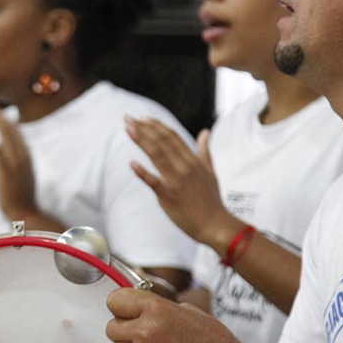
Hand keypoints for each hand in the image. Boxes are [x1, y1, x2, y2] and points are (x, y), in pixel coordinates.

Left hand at [0, 100, 38, 220]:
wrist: (25, 214)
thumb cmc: (21, 198)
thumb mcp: (21, 176)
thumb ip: (16, 162)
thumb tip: (8, 155)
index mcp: (26, 156)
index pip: (17, 133)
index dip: (7, 119)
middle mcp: (23, 156)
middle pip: (11, 130)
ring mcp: (15, 163)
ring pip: (6, 136)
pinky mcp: (6, 171)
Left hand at [105, 287, 246, 342]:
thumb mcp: (189, 311)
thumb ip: (159, 307)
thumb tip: (139, 306)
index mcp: (157, 309)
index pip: (115, 301)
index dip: (121, 308)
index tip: (128, 314)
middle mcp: (146, 331)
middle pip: (111, 329)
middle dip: (125, 333)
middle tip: (144, 340)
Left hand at [125, 120, 238, 248]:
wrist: (215, 225)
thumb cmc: (211, 200)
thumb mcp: (210, 172)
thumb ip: (204, 151)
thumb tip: (205, 132)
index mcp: (192, 161)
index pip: (172, 137)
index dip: (157, 126)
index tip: (143, 117)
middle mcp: (185, 167)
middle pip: (162, 142)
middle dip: (144, 128)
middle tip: (127, 117)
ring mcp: (177, 181)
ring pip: (158, 156)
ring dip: (142, 140)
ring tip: (128, 128)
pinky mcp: (170, 196)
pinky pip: (154, 182)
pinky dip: (143, 173)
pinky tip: (131, 163)